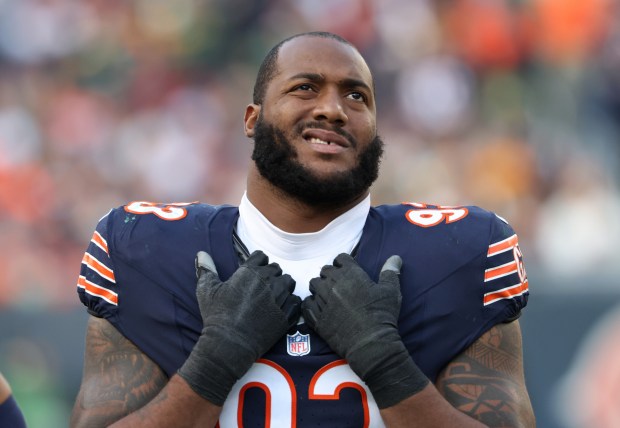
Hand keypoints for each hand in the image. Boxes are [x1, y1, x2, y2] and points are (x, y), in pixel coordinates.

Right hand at [178, 250, 300, 404]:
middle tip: (260, 288)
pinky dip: (290, 302)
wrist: (229, 344)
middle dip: (269, 275)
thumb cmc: (217, 316)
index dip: (257, 263)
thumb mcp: (206, 290)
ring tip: (272, 296)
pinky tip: (280, 308)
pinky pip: (295, 301)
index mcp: (250, 272)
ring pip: (288, 282)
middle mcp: (268, 281)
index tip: (252, 273)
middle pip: (276, 269)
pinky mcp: (286, 314)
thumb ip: (207, 269)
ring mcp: (279, 298)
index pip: (261, 257)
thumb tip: (202, 253)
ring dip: (282, 286)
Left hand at [302, 253, 428, 408]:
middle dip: (331, 275)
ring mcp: (322, 299)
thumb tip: (395, 257)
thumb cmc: (382, 315)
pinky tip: (318, 307)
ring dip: (320, 287)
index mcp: (350, 274)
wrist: (370, 343)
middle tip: (339, 285)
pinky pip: (306, 304)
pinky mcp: (316, 317)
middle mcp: (333, 283)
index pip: (341, 258)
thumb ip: (390, 272)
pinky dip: (311, 303)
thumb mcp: (390, 291)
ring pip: (313, 285)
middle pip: (325, 271)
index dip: (344, 263)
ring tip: (328, 295)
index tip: (348, 270)